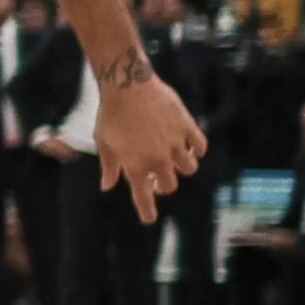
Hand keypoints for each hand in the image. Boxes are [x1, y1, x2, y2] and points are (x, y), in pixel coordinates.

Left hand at [96, 70, 207, 217]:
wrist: (127, 85)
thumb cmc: (110, 114)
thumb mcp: (104, 143)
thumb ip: (109, 167)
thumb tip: (107, 186)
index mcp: (134, 165)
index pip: (142, 196)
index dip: (146, 210)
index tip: (148, 219)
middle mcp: (157, 158)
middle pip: (170, 185)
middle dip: (163, 185)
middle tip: (155, 178)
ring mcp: (175, 143)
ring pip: (189, 169)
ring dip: (181, 168)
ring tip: (172, 160)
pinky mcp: (187, 127)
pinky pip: (200, 147)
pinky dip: (197, 150)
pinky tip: (190, 147)